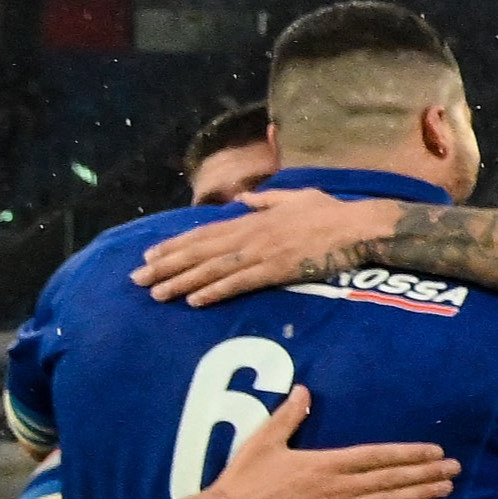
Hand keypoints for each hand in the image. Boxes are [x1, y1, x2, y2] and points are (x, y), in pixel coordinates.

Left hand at [133, 189, 403, 307]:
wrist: (360, 226)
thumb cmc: (333, 212)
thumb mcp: (297, 197)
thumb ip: (266, 199)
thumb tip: (243, 199)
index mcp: (253, 219)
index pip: (204, 233)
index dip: (174, 245)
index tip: (149, 255)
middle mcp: (251, 235)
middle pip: (199, 252)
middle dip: (166, 266)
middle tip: (137, 279)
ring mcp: (263, 253)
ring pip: (212, 269)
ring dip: (182, 282)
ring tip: (156, 294)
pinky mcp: (278, 270)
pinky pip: (240, 283)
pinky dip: (215, 291)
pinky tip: (194, 301)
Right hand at [190, 389, 456, 498]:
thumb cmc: (245, 478)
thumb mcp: (264, 440)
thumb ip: (288, 416)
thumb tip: (304, 390)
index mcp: (326, 462)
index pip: (378, 455)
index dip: (409, 453)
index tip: (435, 450)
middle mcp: (339, 487)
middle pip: (391, 478)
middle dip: (425, 472)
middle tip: (455, 468)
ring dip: (419, 494)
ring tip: (445, 488)